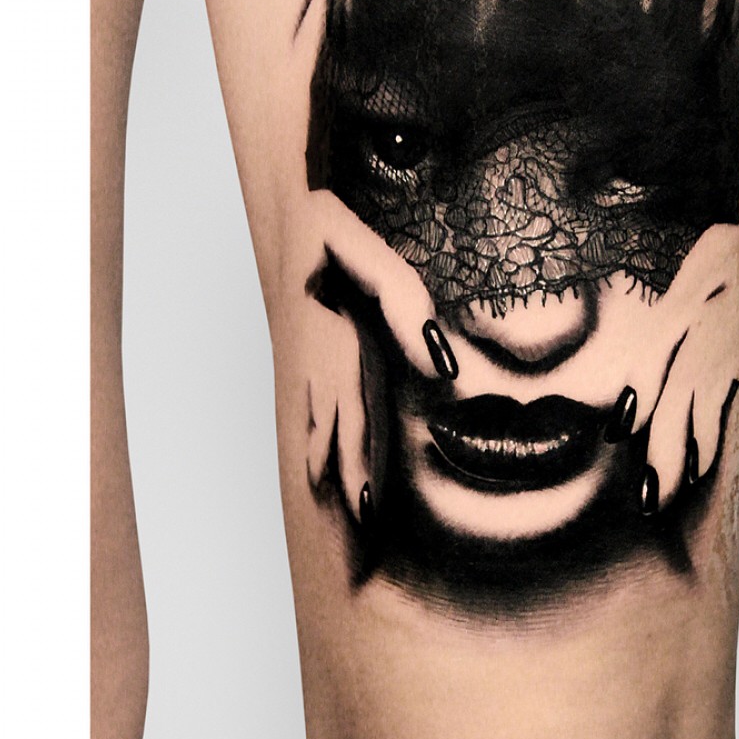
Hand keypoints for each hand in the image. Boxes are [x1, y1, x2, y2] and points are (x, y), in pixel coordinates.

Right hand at [296, 188, 458, 525]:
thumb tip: (443, 368)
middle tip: (361, 537)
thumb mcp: (368, 254)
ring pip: (320, 425)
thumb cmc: (332, 224)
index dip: (360, 468)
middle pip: (334, 436)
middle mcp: (316, 360)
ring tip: (346, 510)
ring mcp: (307, 356)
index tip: (370, 513)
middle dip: (347, 485)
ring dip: (331, 467)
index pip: (351, 423)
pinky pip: (316, 404)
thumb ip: (406, 308)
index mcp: (332, 346)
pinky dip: (320, 438)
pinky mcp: (309, 346)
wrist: (295, 202)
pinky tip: (318, 460)